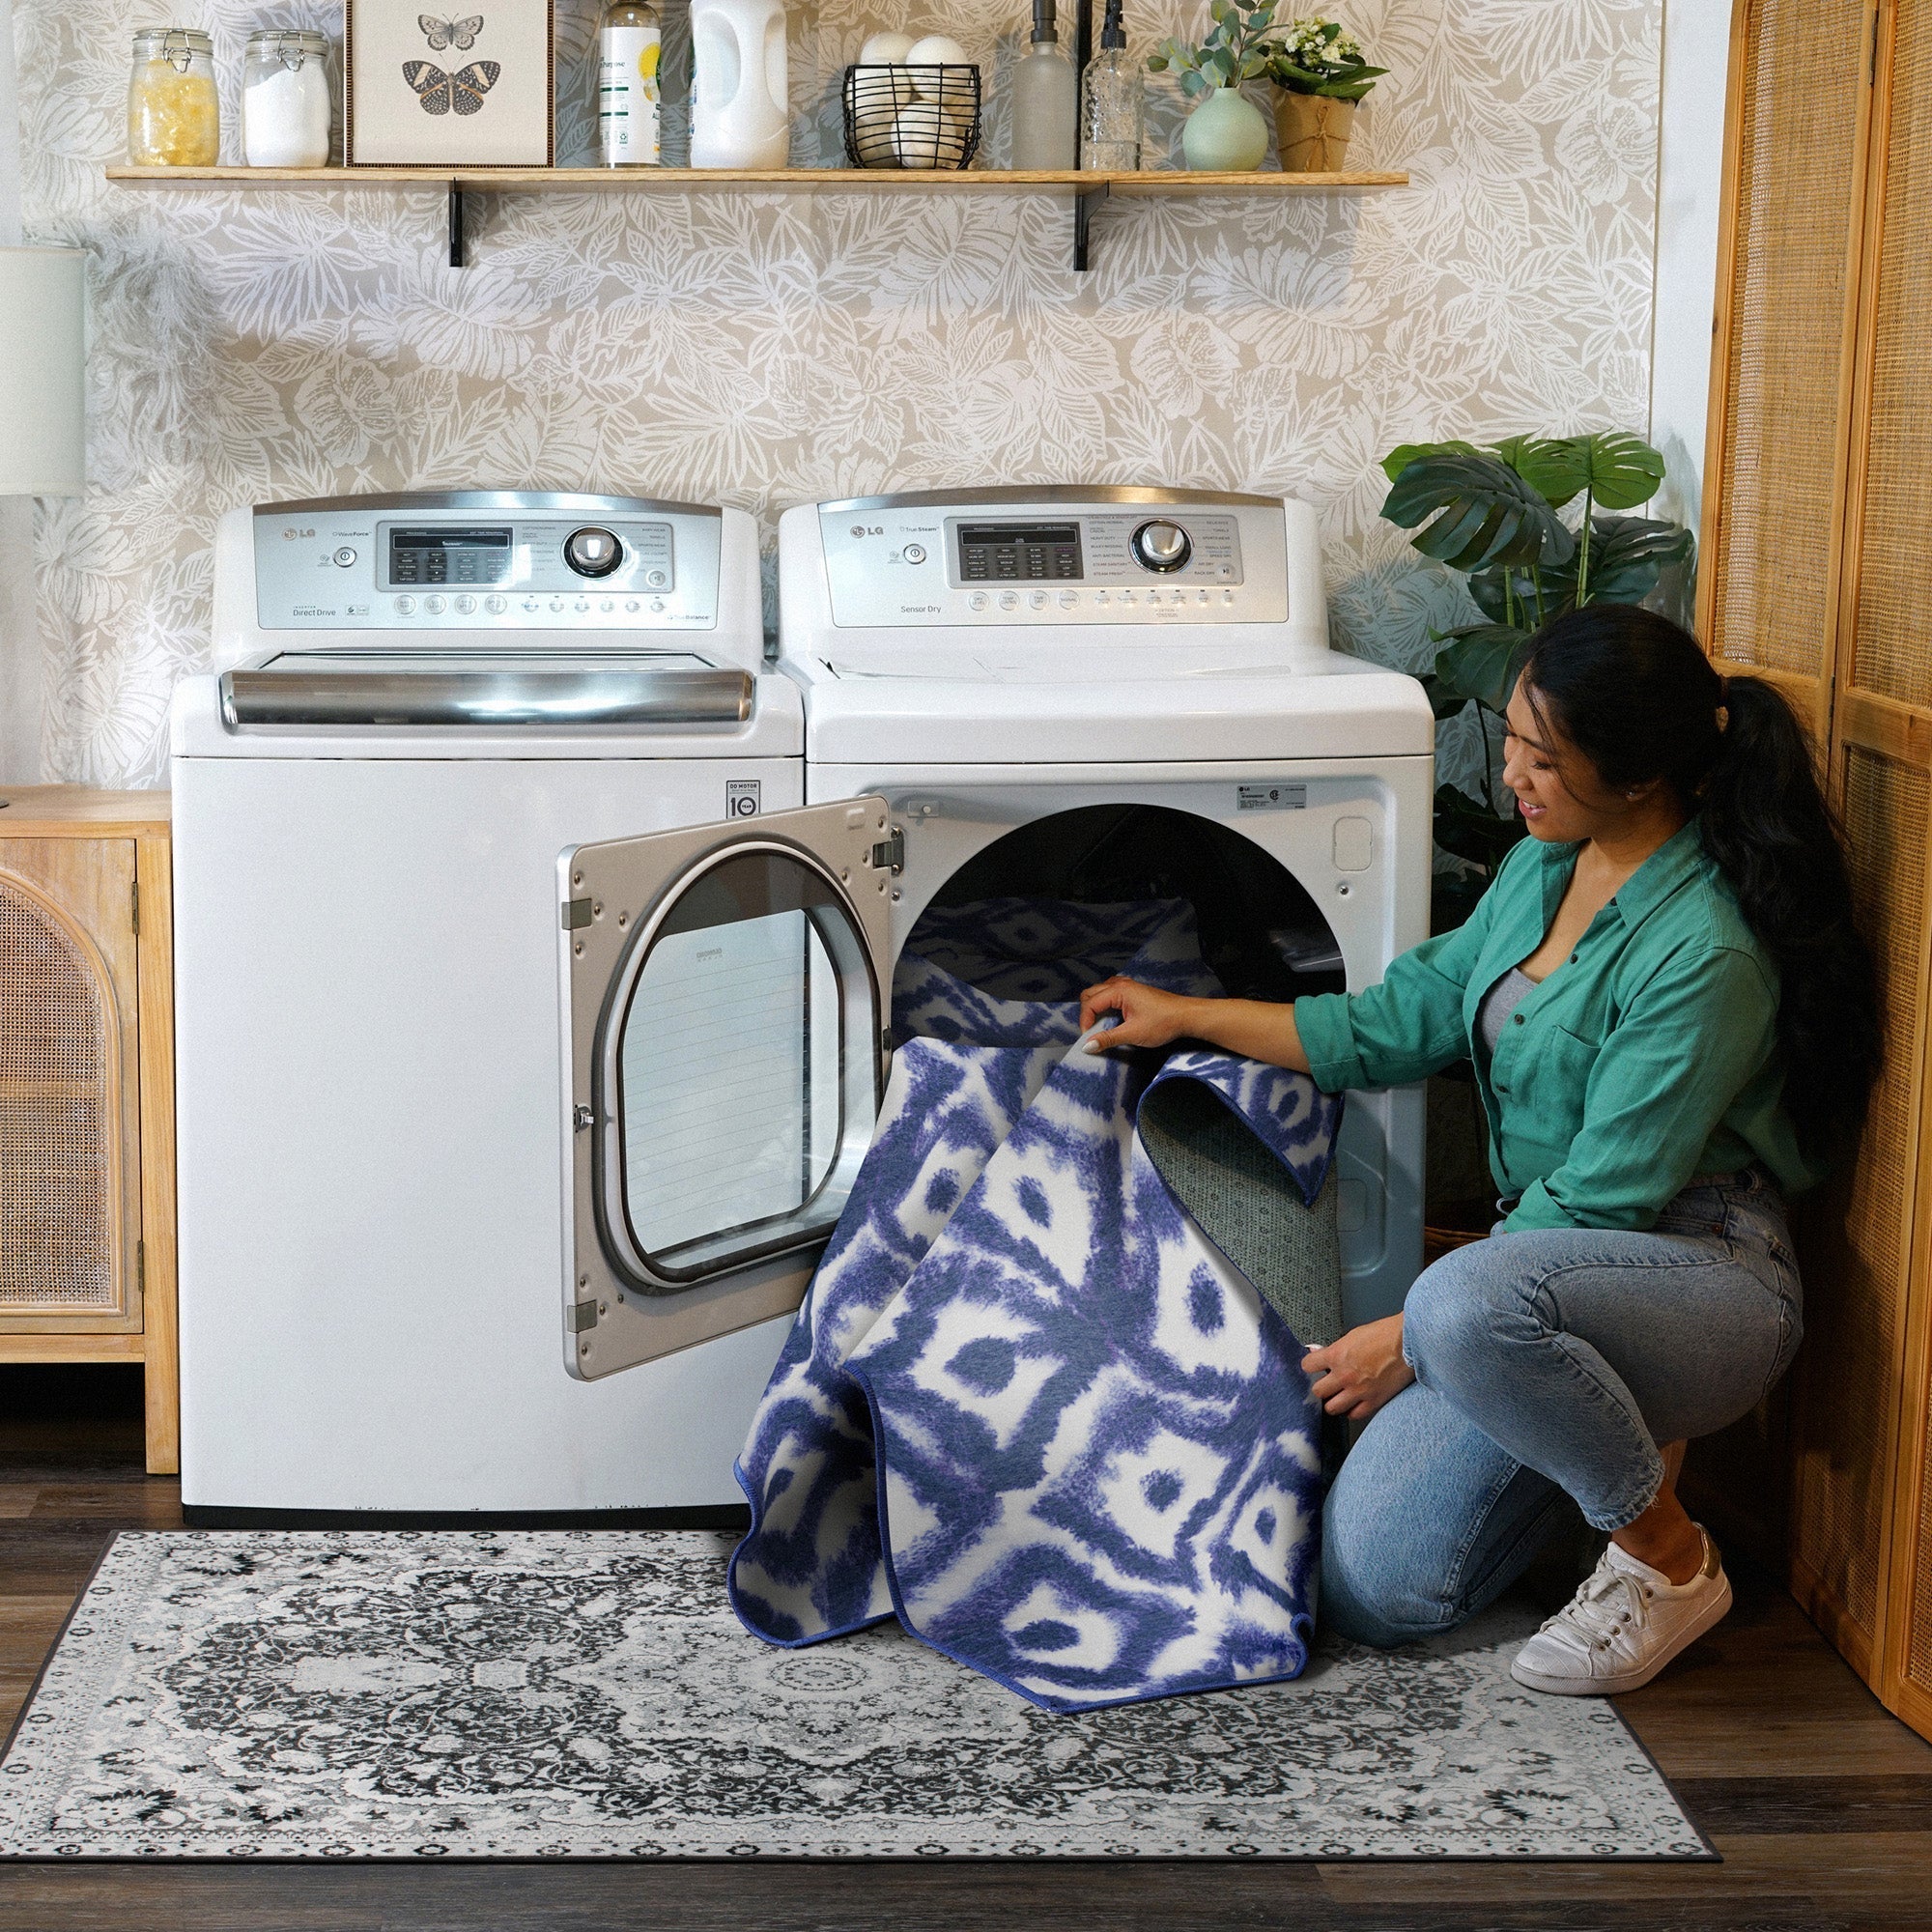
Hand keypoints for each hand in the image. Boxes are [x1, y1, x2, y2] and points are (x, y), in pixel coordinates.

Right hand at [1078, 976, 1196, 1052]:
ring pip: (1100, 992)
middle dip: (1087, 1013)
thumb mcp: (1133, 1034)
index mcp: (1119, 991)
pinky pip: (1111, 993)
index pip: (1090, 1003)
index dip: (1085, 1022)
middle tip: (1092, 1031)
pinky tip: (1112, 1018)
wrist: (1187, 1016)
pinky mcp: (1134, 991)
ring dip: (1096, 1007)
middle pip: (1091, 994)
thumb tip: (1088, 1046)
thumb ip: (1108, 1039)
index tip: (1089, 1039)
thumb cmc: (1164, 1022)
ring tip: (1100, 1025)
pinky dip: (1106, 1004)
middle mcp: (1121, 984)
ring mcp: (1128, 986)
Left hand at [1301, 1314, 1414, 1421]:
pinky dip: (1352, 1411)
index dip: (1310, 1366)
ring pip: (1332, 1408)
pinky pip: (1354, 1415)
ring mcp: (1359, 1391)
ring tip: (1339, 1396)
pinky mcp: (1374, 1401)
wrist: (1410, 1341)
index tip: (1313, 1367)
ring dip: (1334, 1402)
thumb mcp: (1354, 1335)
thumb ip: (1336, 1348)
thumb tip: (1320, 1353)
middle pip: (1318, 1391)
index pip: (1308, 1365)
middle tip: (1327, 1384)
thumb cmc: (1386, 1334)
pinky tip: (1354, 1404)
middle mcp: (1345, 1375)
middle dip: (1322, 1387)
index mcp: (1337, 1355)